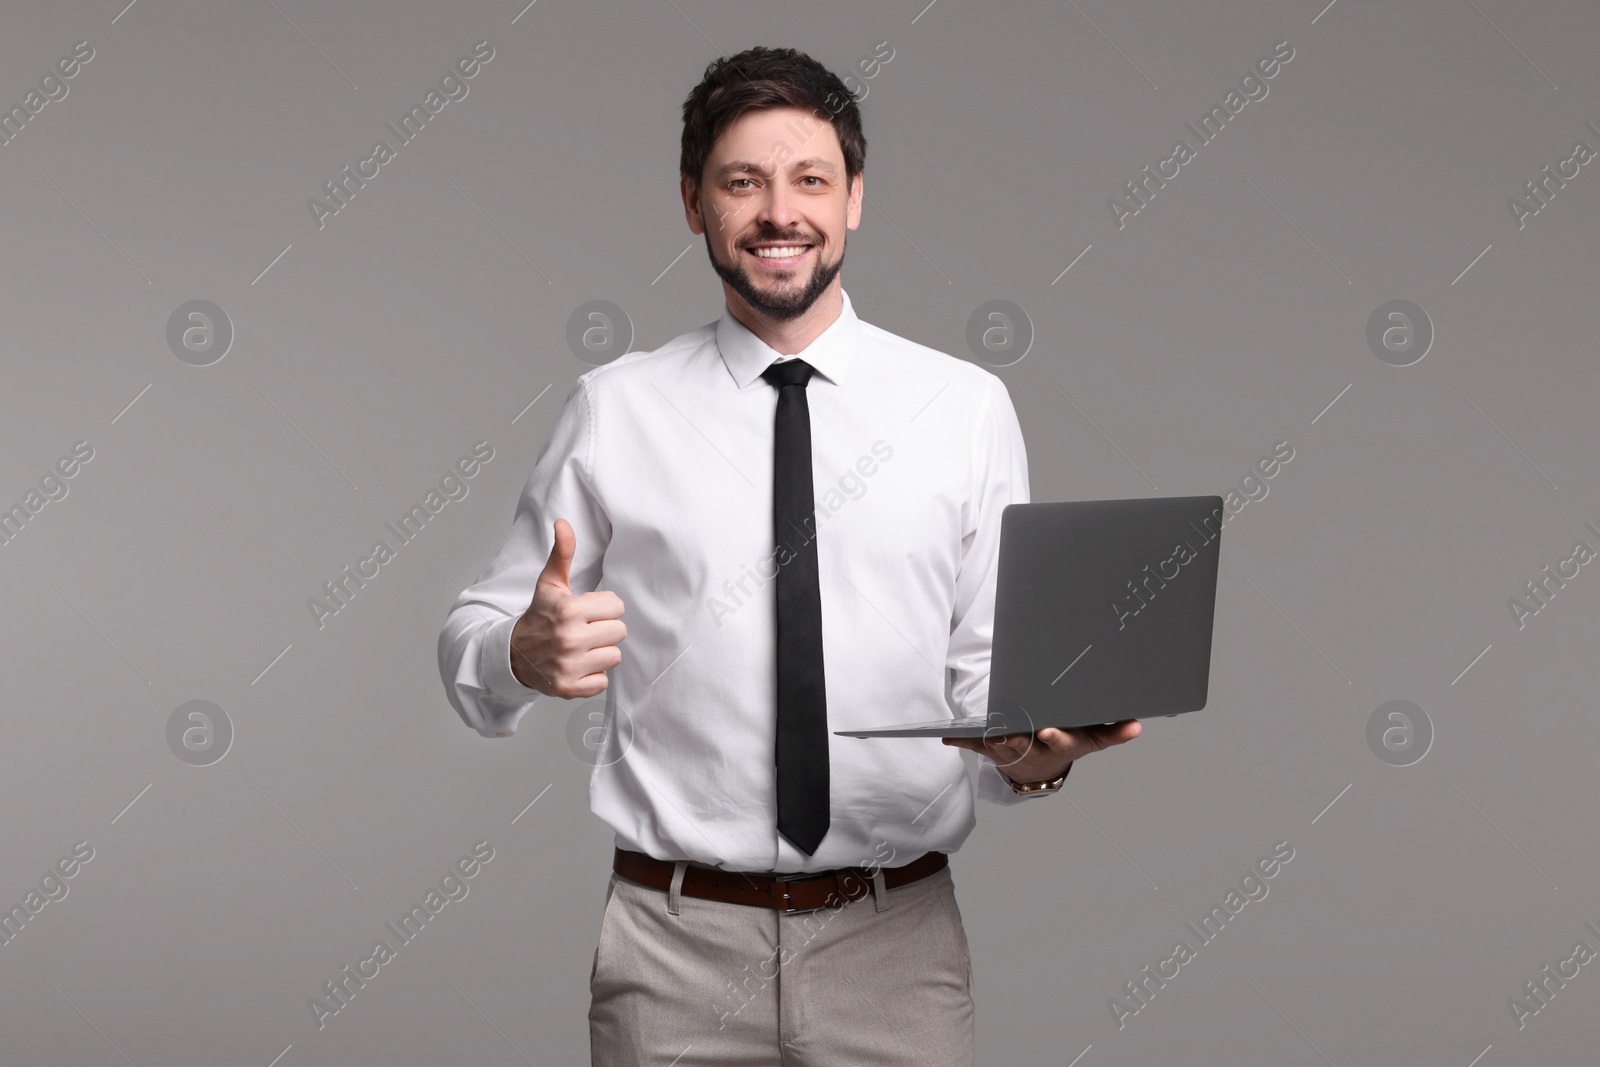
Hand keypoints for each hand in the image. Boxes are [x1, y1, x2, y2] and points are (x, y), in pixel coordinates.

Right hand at [508, 518, 625, 696]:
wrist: (512, 654)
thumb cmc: (538, 616)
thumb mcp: (549, 584)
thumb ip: (561, 553)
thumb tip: (563, 522)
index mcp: (569, 610)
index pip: (617, 606)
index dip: (603, 608)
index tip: (586, 611)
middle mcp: (569, 639)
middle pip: (619, 631)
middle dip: (604, 629)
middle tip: (584, 630)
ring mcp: (569, 666)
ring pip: (614, 656)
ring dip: (600, 653)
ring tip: (580, 648)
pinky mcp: (569, 688)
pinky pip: (603, 681)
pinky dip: (592, 676)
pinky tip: (577, 666)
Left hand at [943, 720, 1141, 784]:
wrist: (1041, 768)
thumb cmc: (1068, 744)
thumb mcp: (1092, 739)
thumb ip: (1114, 732)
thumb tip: (1137, 725)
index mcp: (1059, 743)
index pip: (1058, 741)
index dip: (1053, 736)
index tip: (1048, 730)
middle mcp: (1034, 748)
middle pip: (1025, 741)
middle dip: (1017, 737)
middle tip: (1009, 731)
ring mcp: (1011, 749)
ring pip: (1000, 743)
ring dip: (991, 738)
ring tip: (983, 728)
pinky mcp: (992, 748)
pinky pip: (975, 744)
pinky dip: (961, 741)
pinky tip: (946, 736)